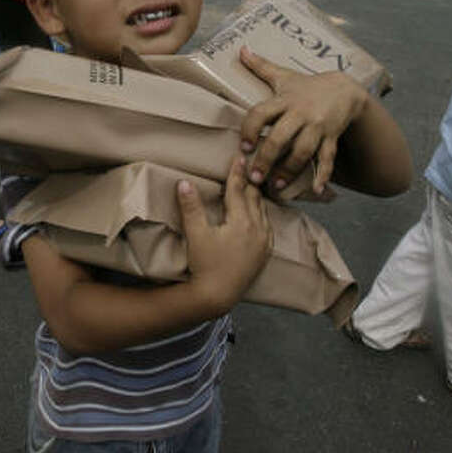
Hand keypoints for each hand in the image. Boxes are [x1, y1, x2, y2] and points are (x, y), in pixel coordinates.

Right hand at [177, 156, 270, 313]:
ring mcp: (263, 242)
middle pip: (254, 197)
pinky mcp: (264, 253)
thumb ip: (191, 207)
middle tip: (247, 165)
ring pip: (263, 210)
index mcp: (242, 221)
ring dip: (256, 197)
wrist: (218, 296)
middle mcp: (257, 229)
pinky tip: (258, 213)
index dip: (237, 171)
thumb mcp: (195, 234)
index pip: (238, 189)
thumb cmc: (205, 265)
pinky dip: (262, 214)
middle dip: (248, 181)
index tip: (239, 156)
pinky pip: (267, 226)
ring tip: (252, 185)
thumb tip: (184, 182)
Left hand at [239, 46, 367, 194]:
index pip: (261, 113)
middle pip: (280, 137)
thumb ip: (261, 66)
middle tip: (254, 177)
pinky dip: (323, 175)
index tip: (243, 147)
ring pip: (302, 151)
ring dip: (289, 170)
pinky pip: (327, 158)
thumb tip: (241, 49)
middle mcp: (300, 113)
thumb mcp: (284, 75)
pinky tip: (317, 189)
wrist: (345, 89)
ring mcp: (317, 126)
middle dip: (266, 159)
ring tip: (277, 185)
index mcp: (284, 100)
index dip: (250, 129)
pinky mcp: (331, 137)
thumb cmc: (307, 86)